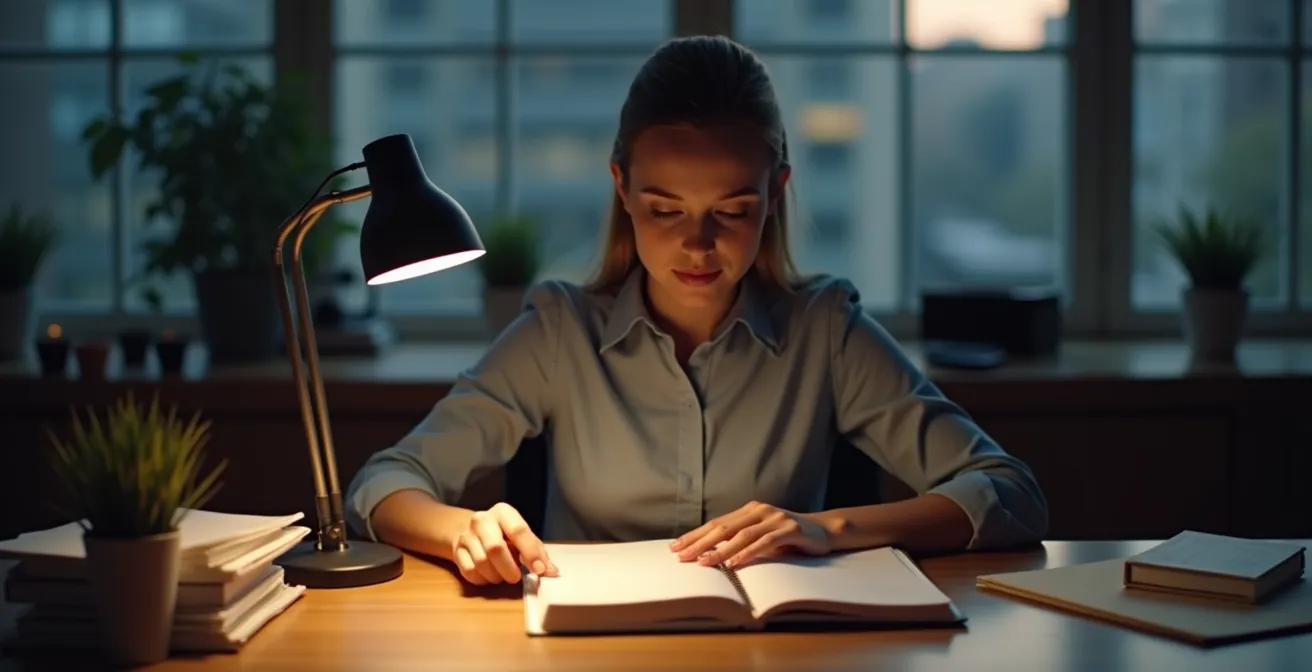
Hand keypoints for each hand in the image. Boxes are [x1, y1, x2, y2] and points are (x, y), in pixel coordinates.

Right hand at [451, 502, 557, 584]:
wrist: (470, 531)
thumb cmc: (503, 535)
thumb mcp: (521, 536)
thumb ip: (536, 552)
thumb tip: (551, 571)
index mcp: (503, 512)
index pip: (518, 531)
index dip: (531, 553)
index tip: (540, 570)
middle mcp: (482, 520)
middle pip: (495, 548)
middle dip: (509, 569)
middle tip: (517, 578)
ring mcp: (466, 535)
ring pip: (481, 563)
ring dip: (497, 576)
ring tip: (503, 575)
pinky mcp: (456, 551)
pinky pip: (470, 572)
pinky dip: (483, 580)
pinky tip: (490, 575)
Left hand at [669, 501, 831, 568]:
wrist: (824, 531)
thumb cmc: (788, 537)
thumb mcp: (762, 535)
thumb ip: (741, 539)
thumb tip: (708, 553)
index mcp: (749, 510)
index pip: (716, 523)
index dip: (695, 535)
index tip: (675, 547)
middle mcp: (760, 510)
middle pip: (723, 527)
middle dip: (699, 543)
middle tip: (681, 556)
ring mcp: (775, 518)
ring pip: (742, 535)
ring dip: (720, 550)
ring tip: (703, 563)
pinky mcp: (790, 530)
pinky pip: (765, 542)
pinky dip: (748, 553)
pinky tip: (734, 563)